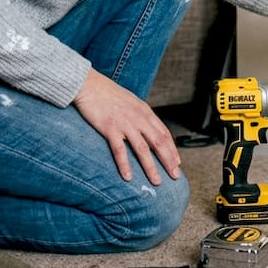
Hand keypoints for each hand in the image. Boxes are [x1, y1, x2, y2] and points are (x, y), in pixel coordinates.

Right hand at [72, 69, 180, 184]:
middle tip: (175, 176)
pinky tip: (128, 177)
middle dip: (168, 161)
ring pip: (142, 149)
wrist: (90, 85)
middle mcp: (138, 118)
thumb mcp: (131, 102)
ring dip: (150, 167)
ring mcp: (125, 123)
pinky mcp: (110, 128)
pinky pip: (119, 150)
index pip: (164, 133)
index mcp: (145, 112)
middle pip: (158, 142)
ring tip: (156, 181)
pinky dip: (124, 164)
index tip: (177, 163)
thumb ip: (141, 115)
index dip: (172, 149)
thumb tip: (148, 128)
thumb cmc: (109, 94)